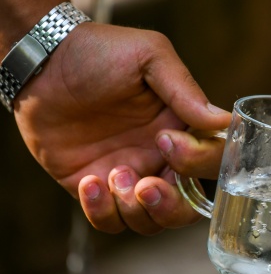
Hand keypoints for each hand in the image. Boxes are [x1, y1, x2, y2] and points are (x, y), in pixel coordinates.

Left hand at [14, 22, 230, 234]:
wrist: (42, 61)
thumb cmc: (101, 51)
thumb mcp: (149, 56)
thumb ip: (185, 90)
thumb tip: (224, 121)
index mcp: (182, 128)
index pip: (212, 161)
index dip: (197, 162)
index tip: (165, 140)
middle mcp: (161, 157)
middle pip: (187, 207)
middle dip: (170, 206)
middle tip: (145, 185)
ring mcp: (129, 174)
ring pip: (150, 221)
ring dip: (135, 209)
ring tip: (111, 174)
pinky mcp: (94, 187)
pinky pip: (109, 221)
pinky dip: (102, 212)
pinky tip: (89, 181)